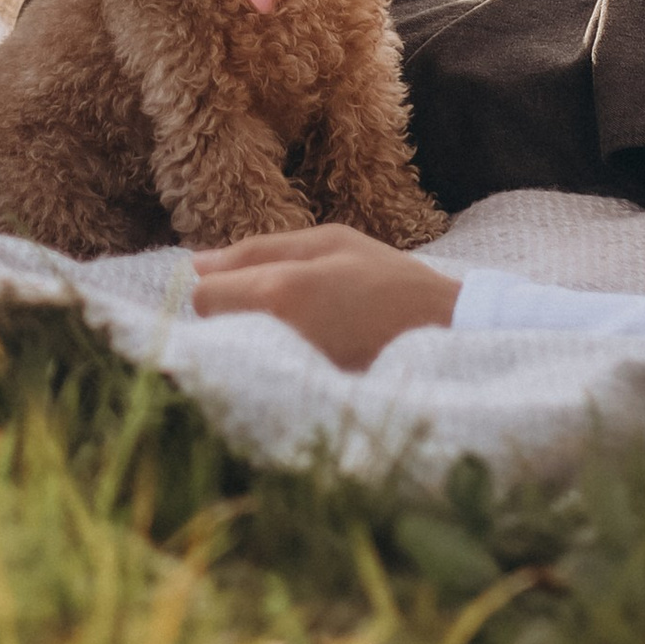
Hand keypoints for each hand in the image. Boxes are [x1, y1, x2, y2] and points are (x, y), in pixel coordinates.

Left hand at [189, 223, 459, 367]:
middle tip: (275, 310)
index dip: (218, 288)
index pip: (203, 298)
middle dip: (231, 318)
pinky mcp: (306, 401)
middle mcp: (278, 338)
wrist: (448, 336)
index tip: (243, 286)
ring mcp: (292, 375)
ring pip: (237, 357)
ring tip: (297, 334)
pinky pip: (264, 380)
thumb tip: (195, 264)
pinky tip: (307, 359)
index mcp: (280, 292)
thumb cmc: (388, 279)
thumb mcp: (330, 242)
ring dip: (251, 343)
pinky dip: (273, 369)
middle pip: (214, 332)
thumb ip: (258, 250)